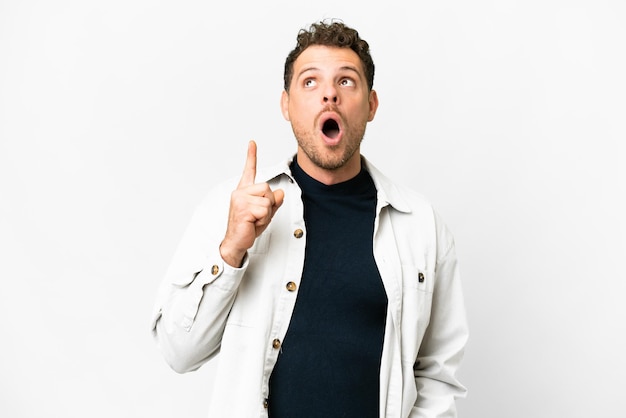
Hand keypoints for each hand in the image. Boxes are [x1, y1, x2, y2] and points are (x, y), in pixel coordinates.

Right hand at [219, 141, 284, 266]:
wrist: (236, 242)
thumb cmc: (248, 228)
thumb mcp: (265, 213)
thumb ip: (274, 202)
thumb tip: (280, 192)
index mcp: (244, 191)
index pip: (249, 170)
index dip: (251, 156)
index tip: (252, 143)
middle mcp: (240, 192)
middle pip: (267, 188)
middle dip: (269, 204)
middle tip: (257, 216)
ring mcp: (240, 199)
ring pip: (267, 200)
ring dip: (266, 213)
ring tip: (254, 220)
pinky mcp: (242, 208)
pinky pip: (264, 209)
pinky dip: (263, 219)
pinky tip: (252, 223)